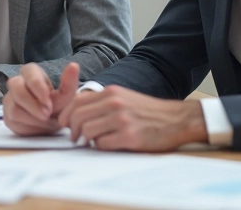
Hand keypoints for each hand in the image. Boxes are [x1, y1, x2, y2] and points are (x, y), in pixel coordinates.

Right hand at [3, 62, 78, 135]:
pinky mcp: (7, 115)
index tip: (49, 104)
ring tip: (47, 122)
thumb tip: (74, 65)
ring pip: (15, 109)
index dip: (38, 89)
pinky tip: (38, 126)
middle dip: (33, 105)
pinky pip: (13, 122)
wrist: (52, 122)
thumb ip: (68, 83)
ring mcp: (9, 99)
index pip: (29, 73)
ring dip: (34, 119)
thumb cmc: (57, 105)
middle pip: (16, 89)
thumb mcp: (66, 96)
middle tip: (47, 115)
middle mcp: (16, 83)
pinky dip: (29, 127)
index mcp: (31, 72)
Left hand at [58, 86, 207, 150]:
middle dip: (71, 130)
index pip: (76, 102)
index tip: (64, 124)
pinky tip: (108, 145)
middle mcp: (114, 104)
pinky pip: (102, 144)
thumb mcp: (123, 97)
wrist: (176, 119)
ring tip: (90, 142)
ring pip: (87, 131)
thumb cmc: (147, 111)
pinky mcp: (129, 137)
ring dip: (85, 139)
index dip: (66, 115)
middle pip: (78, 117)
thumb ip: (102, 102)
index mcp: (111, 93)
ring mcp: (121, 120)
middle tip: (74, 138)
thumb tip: (77, 113)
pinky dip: (100, 147)